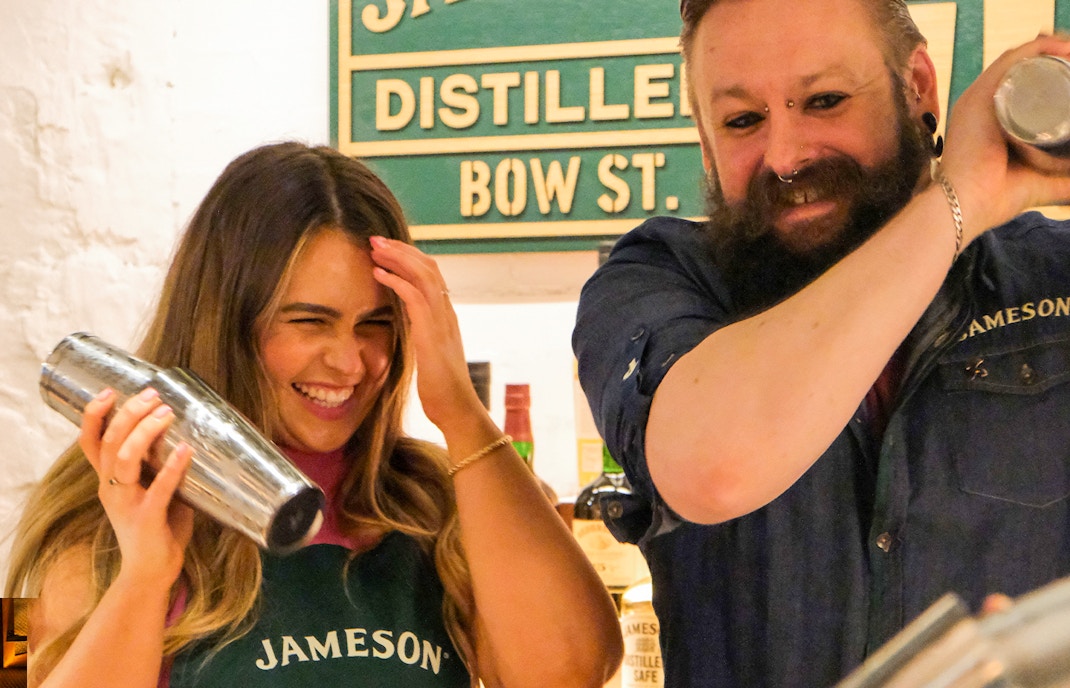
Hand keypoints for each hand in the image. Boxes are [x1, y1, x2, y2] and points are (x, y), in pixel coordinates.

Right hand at [79, 387, 193, 588]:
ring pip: (125, 459)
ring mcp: (126, 503)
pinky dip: (172, 466)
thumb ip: (158, 464)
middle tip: (152, 395)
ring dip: (146, 432)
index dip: (94, 415)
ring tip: (166, 413)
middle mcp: (111, 488)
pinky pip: (158, 489)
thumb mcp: (152, 489)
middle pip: (110, 442)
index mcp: (109, 480)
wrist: (152, 572)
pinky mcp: (146, 518)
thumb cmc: (158, 526)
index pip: (90, 442)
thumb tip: (184, 430)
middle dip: (129, 413)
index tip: (109, 390)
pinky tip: (187, 450)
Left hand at [367, 235, 485, 432]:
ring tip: (375, 250)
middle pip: (429, 267)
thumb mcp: (430, 356)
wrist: (457, 410)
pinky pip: (415, 297)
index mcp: (446, 317)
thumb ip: (422, 336)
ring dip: (397, 258)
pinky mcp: (432, 335)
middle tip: (376, 240)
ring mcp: (442, 322)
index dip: (410, 258)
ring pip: (424, 275)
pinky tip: (378, 275)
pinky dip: (396, 281)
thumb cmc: (442, 390)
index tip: (388, 250)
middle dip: (401, 249)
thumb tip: (407, 328)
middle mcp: (447, 314)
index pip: (432, 275)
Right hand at [942, 33, 1069, 239]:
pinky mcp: (979, 95)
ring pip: (1021, 60)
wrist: (965, 205)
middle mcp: (981, 103)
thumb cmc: (994, 199)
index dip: (1050, 72)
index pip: (1021, 84)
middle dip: (1056, 60)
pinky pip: (1013, 60)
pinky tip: (1067, 50)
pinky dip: (1041, 48)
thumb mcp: (1041, 183)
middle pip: (1023, 68)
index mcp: (989, 120)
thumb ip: (1065, 184)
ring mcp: (979, 97)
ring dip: (1054, 51)